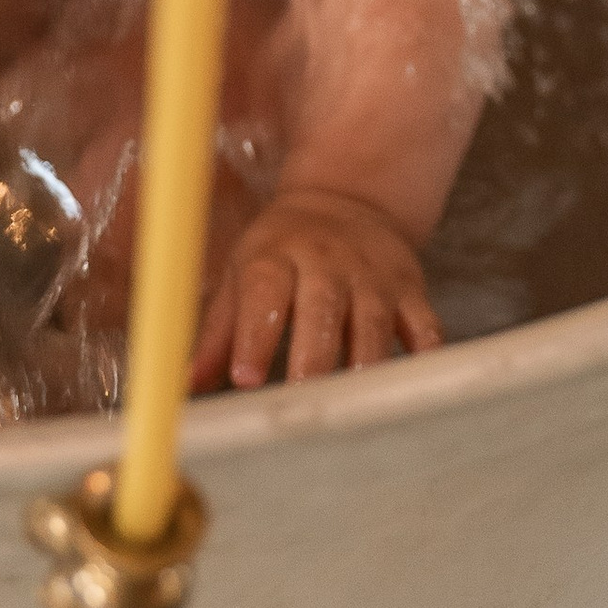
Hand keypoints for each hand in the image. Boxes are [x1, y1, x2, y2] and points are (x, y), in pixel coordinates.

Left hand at [191, 189, 439, 386]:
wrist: (346, 201)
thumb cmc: (281, 250)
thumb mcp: (242, 275)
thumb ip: (217, 333)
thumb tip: (182, 384)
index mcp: (276, 256)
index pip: (264, 292)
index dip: (254, 335)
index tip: (244, 377)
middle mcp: (326, 263)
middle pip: (322, 310)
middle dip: (312, 358)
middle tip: (299, 401)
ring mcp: (373, 277)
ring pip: (374, 322)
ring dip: (365, 363)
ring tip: (352, 406)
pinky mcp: (411, 290)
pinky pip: (425, 326)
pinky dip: (424, 358)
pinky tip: (411, 389)